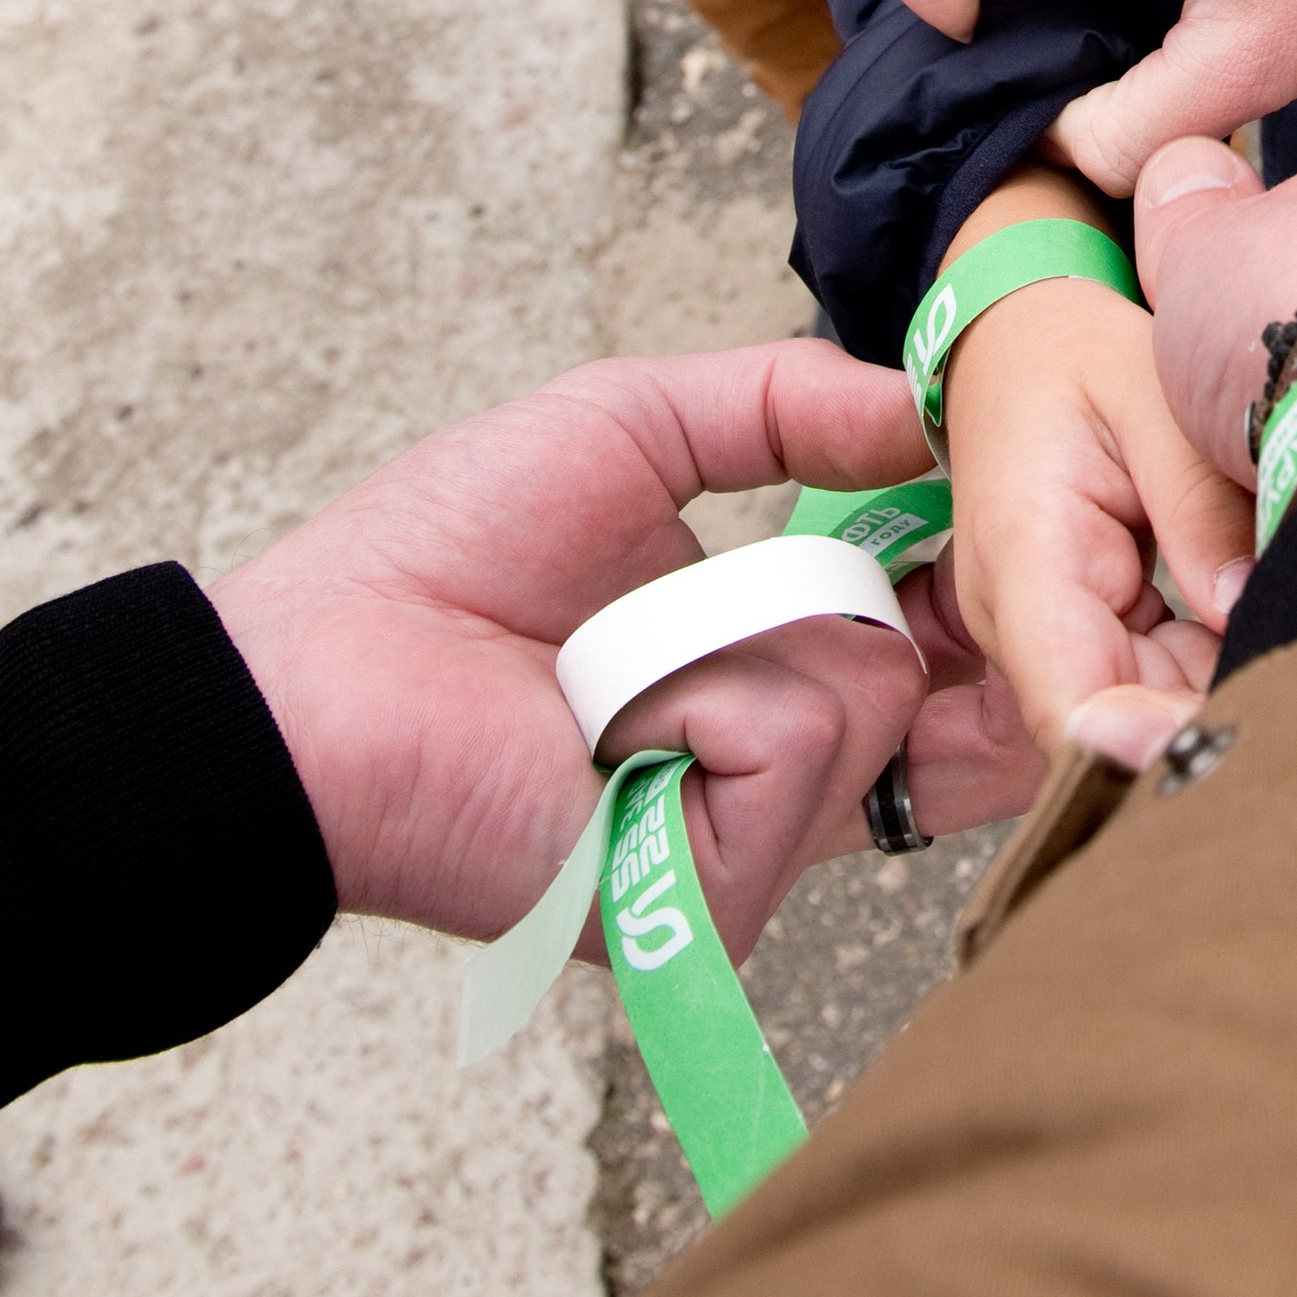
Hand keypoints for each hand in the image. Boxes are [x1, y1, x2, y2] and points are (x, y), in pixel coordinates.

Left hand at [210, 341, 1028, 958]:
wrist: (314, 677)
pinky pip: (795, 739)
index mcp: (765, 674)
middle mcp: (775, 774)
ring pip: (870, 687)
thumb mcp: (631, 425)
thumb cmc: (437, 559)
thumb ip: (785, 398)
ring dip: (741, 630)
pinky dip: (703, 692)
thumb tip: (922, 400)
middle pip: (938, 669)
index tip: (982, 499)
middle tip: (808, 554)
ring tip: (618, 661)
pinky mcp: (716, 897)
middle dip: (915, 590)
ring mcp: (752, 843)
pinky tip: (609, 720)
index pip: (937, 652)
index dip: (974, 578)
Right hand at [942, 270, 1242, 747]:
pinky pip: (1153, 684)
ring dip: (1216, 718)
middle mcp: (1024, 619)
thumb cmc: (1080, 358)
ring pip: (1138, 717)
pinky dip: (1212, 682)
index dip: (1143, 751)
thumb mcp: (1148, 394)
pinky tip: (1284, 663)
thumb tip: (1244, 607)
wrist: (1016, 343)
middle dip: (1204, 747)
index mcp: (1027, 555)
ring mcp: (1052, 635)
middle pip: (1113, 728)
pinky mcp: (1088, 635)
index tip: (1230, 758)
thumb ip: (1197, 501)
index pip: (1071, 698)